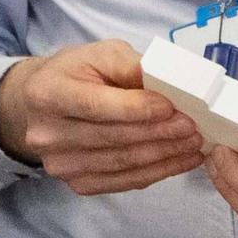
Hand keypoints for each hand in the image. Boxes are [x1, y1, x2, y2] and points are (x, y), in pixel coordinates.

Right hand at [0, 39, 204, 195]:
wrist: (42, 105)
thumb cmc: (76, 73)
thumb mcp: (99, 54)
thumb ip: (131, 65)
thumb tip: (169, 85)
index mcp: (47, 94)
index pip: (98, 106)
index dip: (139, 109)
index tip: (172, 107)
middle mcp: (47, 134)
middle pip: (114, 138)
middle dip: (160, 133)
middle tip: (194, 127)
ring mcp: (60, 164)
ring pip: (123, 163)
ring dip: (165, 155)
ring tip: (195, 143)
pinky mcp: (76, 183)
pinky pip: (124, 181)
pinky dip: (158, 172)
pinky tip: (180, 160)